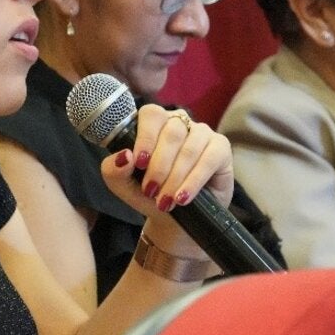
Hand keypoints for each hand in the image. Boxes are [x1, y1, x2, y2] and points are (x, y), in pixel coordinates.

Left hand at [100, 105, 234, 246]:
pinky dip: (194, 180)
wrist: (174, 220)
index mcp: (154, 123)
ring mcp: (202, 133)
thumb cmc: (148, 194)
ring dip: (175, 177)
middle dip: (159, 166)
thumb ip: (113, 169)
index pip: (151, 115)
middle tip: (151, 191)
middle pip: (171, 133)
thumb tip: (125, 156)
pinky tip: (183, 197)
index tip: (139, 164)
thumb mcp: (122, 185)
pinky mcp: (221, 148)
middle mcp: (179, 122)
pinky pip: (209, 158)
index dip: (145, 138)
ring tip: (166, 201)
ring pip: (190, 147)